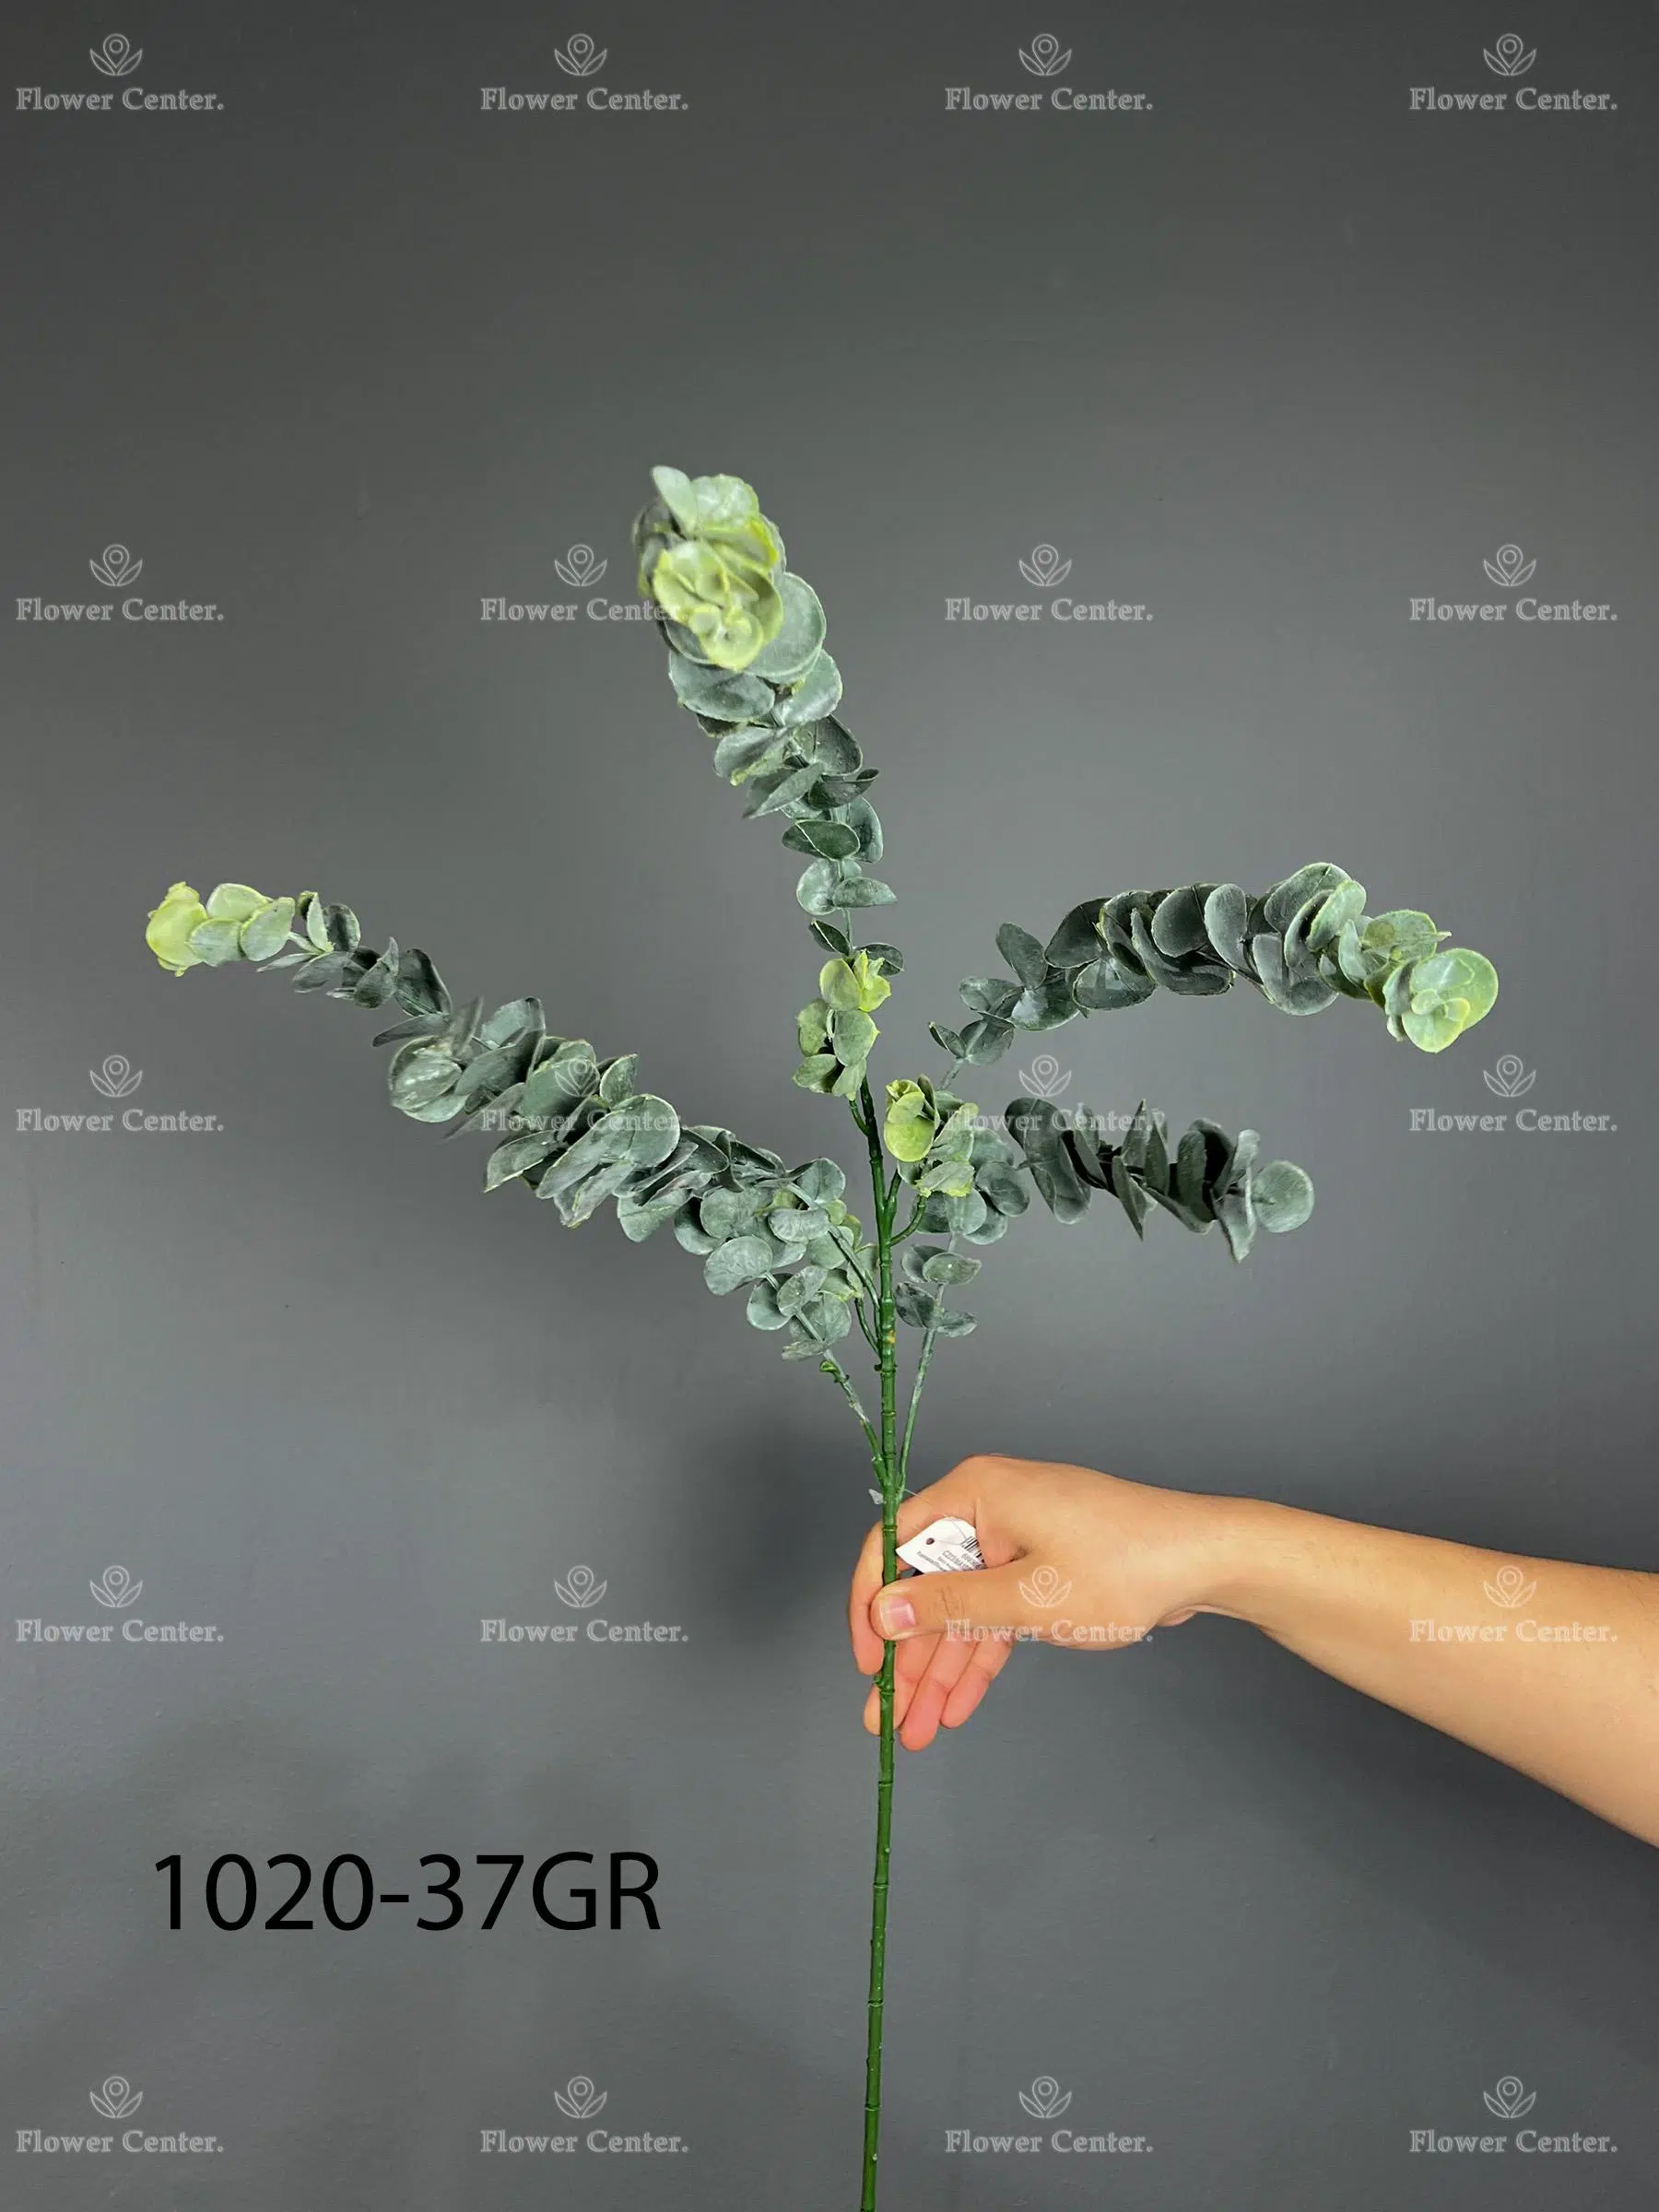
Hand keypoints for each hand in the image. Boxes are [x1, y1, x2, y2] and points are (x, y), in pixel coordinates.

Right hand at [848, 1453, 1237, 1749]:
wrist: (1204, 1560)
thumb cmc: (1120, 1565)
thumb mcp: (1023, 1597)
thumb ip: (946, 1607)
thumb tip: (881, 1611)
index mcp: (974, 1494)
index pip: (893, 1545)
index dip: (871, 1606)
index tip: (867, 1663)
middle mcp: (988, 1508)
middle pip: (927, 1588)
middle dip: (907, 1659)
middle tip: (886, 1718)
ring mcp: (1016, 1538)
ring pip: (961, 1610)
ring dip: (940, 1670)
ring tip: (917, 1728)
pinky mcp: (1041, 1565)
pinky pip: (995, 1613)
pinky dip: (979, 1657)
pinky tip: (957, 1705)